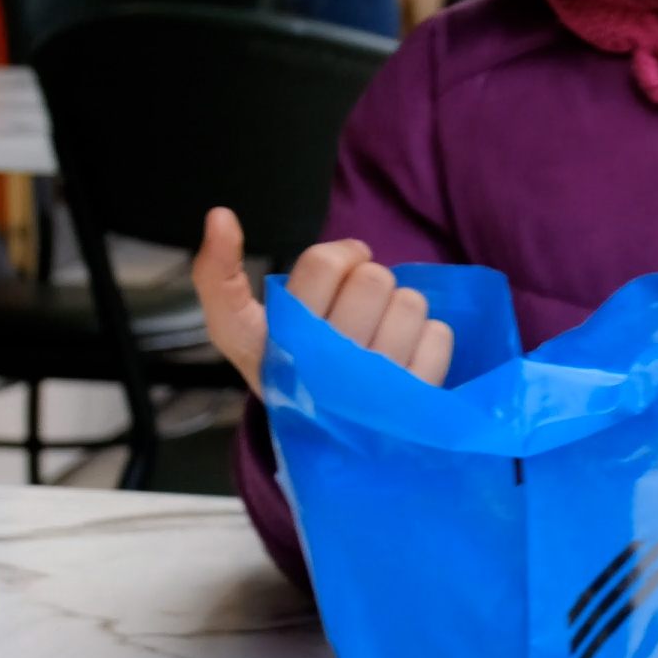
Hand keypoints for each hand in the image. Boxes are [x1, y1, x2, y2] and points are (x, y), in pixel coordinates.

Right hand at [195, 217, 453, 387]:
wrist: (316, 442)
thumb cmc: (283, 366)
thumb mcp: (239, 329)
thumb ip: (218, 275)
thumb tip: (219, 215)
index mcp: (279, 340)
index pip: (319, 266)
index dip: (339, 254)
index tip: (343, 261)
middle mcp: (326, 366)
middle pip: (373, 278)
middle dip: (368, 281)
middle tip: (357, 307)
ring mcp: (373, 389)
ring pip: (409, 303)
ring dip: (399, 310)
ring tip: (378, 335)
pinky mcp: (413, 404)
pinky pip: (439, 335)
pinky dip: (426, 338)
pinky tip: (403, 359)